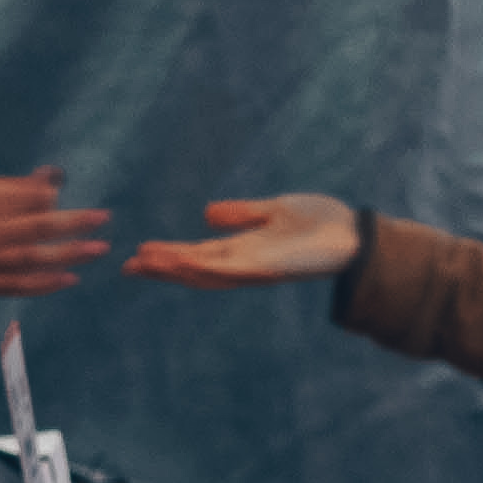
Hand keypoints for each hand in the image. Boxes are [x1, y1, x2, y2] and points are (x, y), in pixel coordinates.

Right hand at [0, 169, 110, 300]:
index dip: (50, 195)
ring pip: (35, 259)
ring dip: (70, 254)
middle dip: (76, 223)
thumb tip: (48, 182)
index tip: (59, 194)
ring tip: (97, 250)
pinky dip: (44, 284)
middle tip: (103, 219)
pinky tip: (67, 279)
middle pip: (41, 227)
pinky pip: (16, 286)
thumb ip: (6, 188)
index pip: (32, 198)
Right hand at [124, 193, 362, 288]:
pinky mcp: (269, 267)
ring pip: (206, 273)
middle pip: (195, 270)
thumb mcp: (274, 210)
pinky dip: (204, 266)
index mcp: (243, 250)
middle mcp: (245, 264)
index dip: (169, 255)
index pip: (198, 255)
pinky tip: (184, 259)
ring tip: (145, 262)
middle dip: (162, 268)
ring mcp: (255, 267)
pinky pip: (230, 269)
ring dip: (175, 268)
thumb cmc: (321, 223)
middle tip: (128, 266)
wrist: (355, 234)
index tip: (140, 252)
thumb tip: (207, 214)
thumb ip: (242, 214)